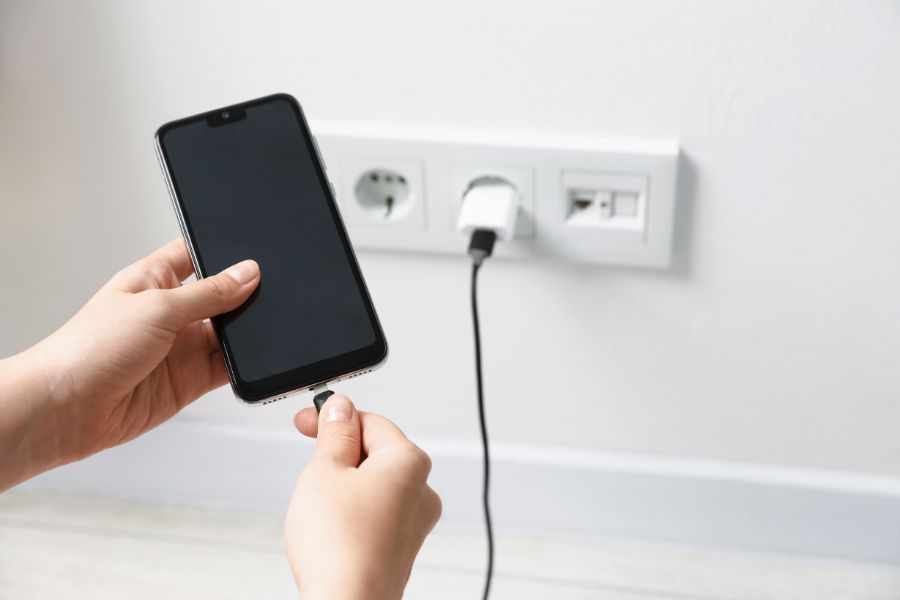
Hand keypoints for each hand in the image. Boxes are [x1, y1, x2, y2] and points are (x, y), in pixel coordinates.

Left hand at [0, 238, 258, 488]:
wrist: (67, 409)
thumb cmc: (86, 349)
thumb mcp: (156, 306)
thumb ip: (208, 292)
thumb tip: (246, 274)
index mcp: (154, 279)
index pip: (197, 254)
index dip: (224, 252)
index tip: (255, 255)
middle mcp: (169, 311)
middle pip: (221, 296)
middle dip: (243, 296)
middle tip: (266, 295)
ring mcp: (180, 347)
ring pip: (229, 334)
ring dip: (245, 333)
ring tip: (262, 330)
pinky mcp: (189, 380)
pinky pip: (227, 369)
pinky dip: (243, 366)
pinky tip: (252, 361)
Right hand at [286, 395, 441, 599]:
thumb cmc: (340, 545)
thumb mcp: (324, 472)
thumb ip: (334, 435)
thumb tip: (341, 409)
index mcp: (410, 462)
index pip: (370, 421)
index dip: (334, 418)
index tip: (308, 421)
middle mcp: (421, 491)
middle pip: (375, 452)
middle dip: (339, 455)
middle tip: (309, 465)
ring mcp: (413, 523)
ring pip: (372, 485)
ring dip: (343, 486)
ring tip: (318, 506)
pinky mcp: (400, 549)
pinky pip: (373, 515)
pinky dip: (350, 514)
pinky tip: (330, 530)